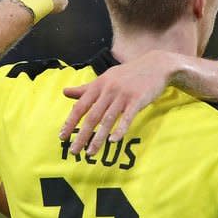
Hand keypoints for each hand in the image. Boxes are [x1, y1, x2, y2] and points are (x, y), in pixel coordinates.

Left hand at [59, 50, 174, 154]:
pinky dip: (120, 130)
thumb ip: (86, 88)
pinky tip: (113, 141)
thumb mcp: (105, 78)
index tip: (62, 137)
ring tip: (90, 152)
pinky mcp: (137, 100)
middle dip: (81, 135)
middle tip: (73, 151)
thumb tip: (64, 92)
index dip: (70, 122)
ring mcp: (123, 95)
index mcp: (99, 85)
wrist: (155, 65)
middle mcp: (108, 90)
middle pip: (92, 116)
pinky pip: (127, 118)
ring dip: (98, 138)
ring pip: (107, 120)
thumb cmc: (128, 73)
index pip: (80, 106)